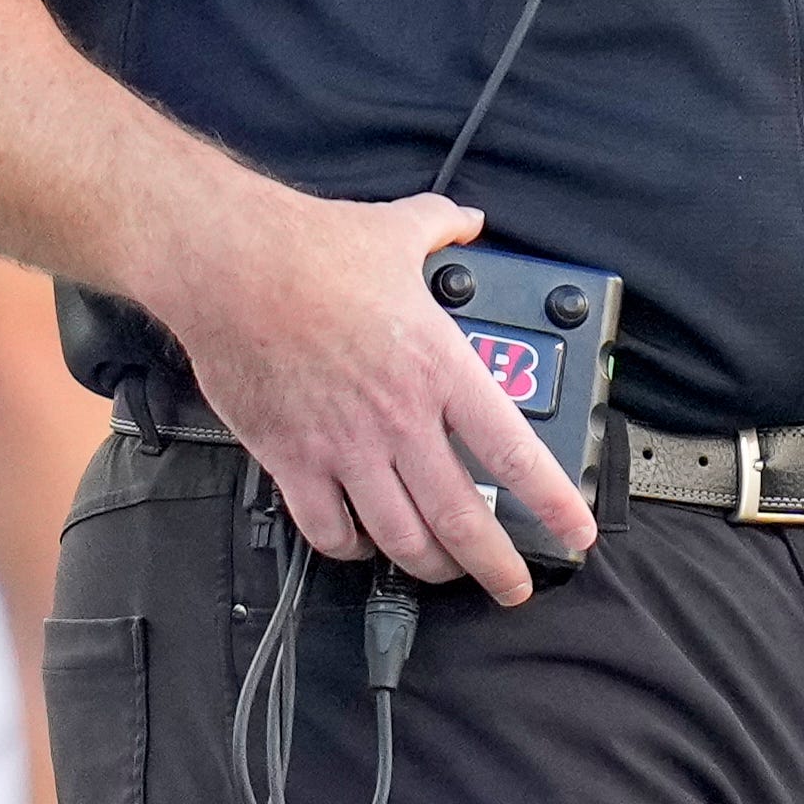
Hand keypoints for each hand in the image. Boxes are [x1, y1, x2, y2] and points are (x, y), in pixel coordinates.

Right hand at [138, 186, 591, 607]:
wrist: (228, 265)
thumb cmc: (309, 248)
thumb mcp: (397, 229)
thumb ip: (442, 227)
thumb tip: (465, 219)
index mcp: (440, 368)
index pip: (514, 453)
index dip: (553, 503)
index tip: (575, 533)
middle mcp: (399, 419)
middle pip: (462, 518)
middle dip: (495, 566)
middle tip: (512, 585)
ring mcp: (344, 446)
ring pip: (400, 537)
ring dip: (429, 565)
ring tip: (444, 572)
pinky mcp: (290, 459)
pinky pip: (328, 529)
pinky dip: (350, 548)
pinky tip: (361, 544)